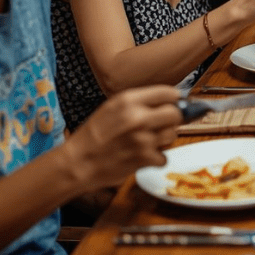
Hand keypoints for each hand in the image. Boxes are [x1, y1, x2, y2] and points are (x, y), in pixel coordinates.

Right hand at [63, 85, 181, 190]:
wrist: (78, 162)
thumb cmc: (94, 135)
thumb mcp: (112, 108)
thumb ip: (139, 103)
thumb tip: (171, 101)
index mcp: (128, 100)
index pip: (168, 92)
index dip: (174, 99)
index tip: (174, 103)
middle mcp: (138, 117)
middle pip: (176, 114)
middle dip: (172, 120)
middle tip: (162, 125)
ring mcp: (143, 138)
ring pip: (172, 135)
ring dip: (164, 140)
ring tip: (147, 142)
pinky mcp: (145, 158)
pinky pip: (164, 157)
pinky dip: (156, 159)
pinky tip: (142, 156)